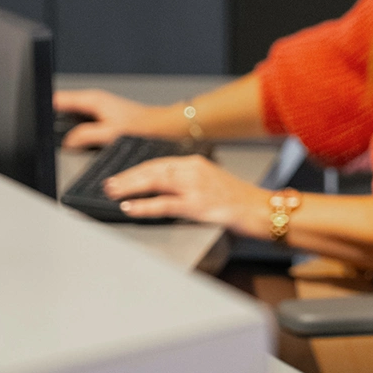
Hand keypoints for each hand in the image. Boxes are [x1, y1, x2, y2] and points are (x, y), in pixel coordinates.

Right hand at [54, 87, 176, 148]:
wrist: (159, 128)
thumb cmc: (140, 127)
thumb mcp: (109, 133)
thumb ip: (85, 135)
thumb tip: (68, 142)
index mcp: (91, 99)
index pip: (58, 99)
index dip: (45, 108)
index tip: (37, 120)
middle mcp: (92, 101)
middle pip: (62, 107)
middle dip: (53, 121)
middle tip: (49, 136)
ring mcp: (96, 109)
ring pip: (71, 116)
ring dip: (64, 127)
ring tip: (61, 140)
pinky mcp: (100, 117)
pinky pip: (80, 123)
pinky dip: (75, 131)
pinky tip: (76, 141)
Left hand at [104, 153, 269, 231]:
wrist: (264, 209)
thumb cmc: (242, 201)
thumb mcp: (214, 184)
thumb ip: (191, 183)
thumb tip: (165, 191)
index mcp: (197, 163)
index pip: (159, 162)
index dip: (136, 169)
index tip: (121, 176)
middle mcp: (194, 170)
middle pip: (153, 169)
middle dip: (127, 176)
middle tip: (109, 184)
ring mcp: (196, 187)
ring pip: (155, 181)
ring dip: (129, 187)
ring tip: (112, 192)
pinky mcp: (198, 205)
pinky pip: (164, 204)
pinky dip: (144, 205)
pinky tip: (130, 208)